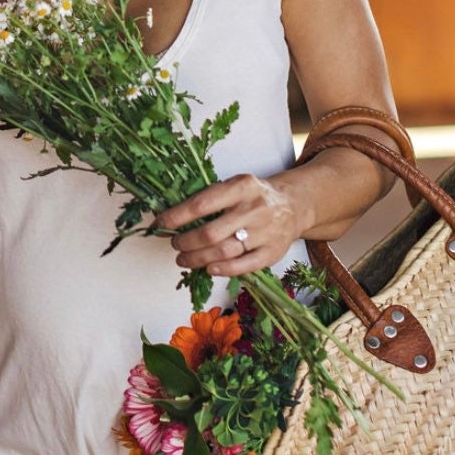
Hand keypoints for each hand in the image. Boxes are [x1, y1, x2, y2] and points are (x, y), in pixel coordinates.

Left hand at [154, 173, 302, 277]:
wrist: (293, 205)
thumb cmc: (254, 196)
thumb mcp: (235, 185)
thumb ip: (210, 198)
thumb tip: (172, 216)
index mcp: (241, 187)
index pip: (202, 204)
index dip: (177, 216)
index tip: (161, 223)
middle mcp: (254, 209)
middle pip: (211, 233)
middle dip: (186, 242)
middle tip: (175, 244)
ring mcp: (265, 232)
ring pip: (224, 251)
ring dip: (198, 258)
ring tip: (183, 259)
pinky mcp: (272, 252)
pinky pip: (243, 266)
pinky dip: (222, 269)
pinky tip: (208, 268)